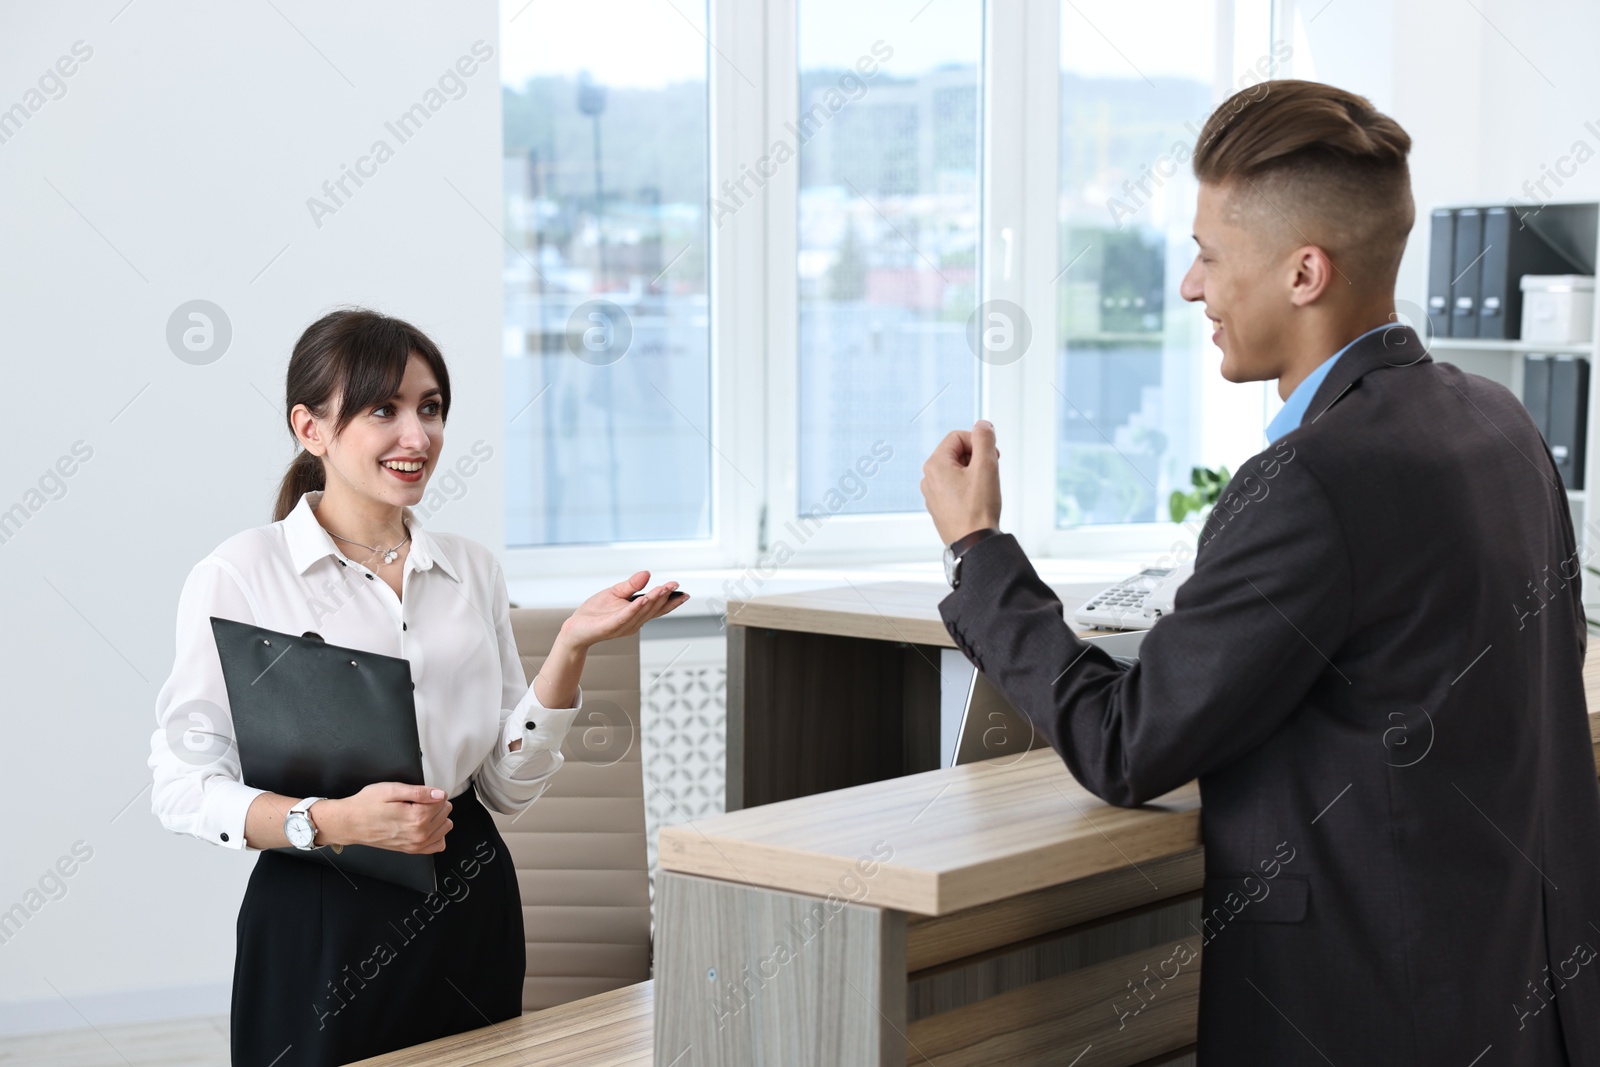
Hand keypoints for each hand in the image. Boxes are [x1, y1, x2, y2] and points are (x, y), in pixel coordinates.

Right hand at [318, 783, 451, 853]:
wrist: (350, 824)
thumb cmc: (366, 805)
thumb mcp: (392, 789)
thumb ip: (419, 792)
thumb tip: (439, 794)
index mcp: (416, 817)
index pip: (442, 800)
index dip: (431, 792)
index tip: (419, 793)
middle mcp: (419, 834)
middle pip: (445, 812)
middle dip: (434, 803)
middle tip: (416, 801)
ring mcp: (416, 844)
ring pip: (445, 826)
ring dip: (437, 817)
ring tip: (420, 811)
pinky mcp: (412, 850)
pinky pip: (438, 844)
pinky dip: (437, 833)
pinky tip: (426, 825)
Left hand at [559, 571, 687, 648]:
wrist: (576, 628)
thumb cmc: (595, 613)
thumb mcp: (615, 593)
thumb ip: (632, 585)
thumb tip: (647, 573)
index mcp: (636, 614)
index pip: (657, 608)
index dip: (671, 601)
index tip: (683, 592)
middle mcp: (634, 622)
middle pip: (653, 609)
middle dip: (665, 597)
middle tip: (674, 586)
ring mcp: (624, 625)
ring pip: (642, 611)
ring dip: (654, 600)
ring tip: (664, 588)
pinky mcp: (612, 626)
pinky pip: (626, 616)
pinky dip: (636, 608)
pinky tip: (644, 599)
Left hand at [920, 419, 1001, 545]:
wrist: (974, 544)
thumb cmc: (978, 509)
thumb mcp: (986, 466)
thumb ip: (984, 440)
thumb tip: (982, 424)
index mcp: (934, 465)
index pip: (958, 437)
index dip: (978, 442)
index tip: (992, 456)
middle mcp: (928, 478)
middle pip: (957, 453)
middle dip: (977, 458)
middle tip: (991, 472)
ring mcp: (932, 494)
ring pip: (957, 471)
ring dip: (974, 473)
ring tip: (985, 489)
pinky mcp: (940, 507)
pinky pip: (955, 487)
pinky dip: (969, 488)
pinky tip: (978, 501)